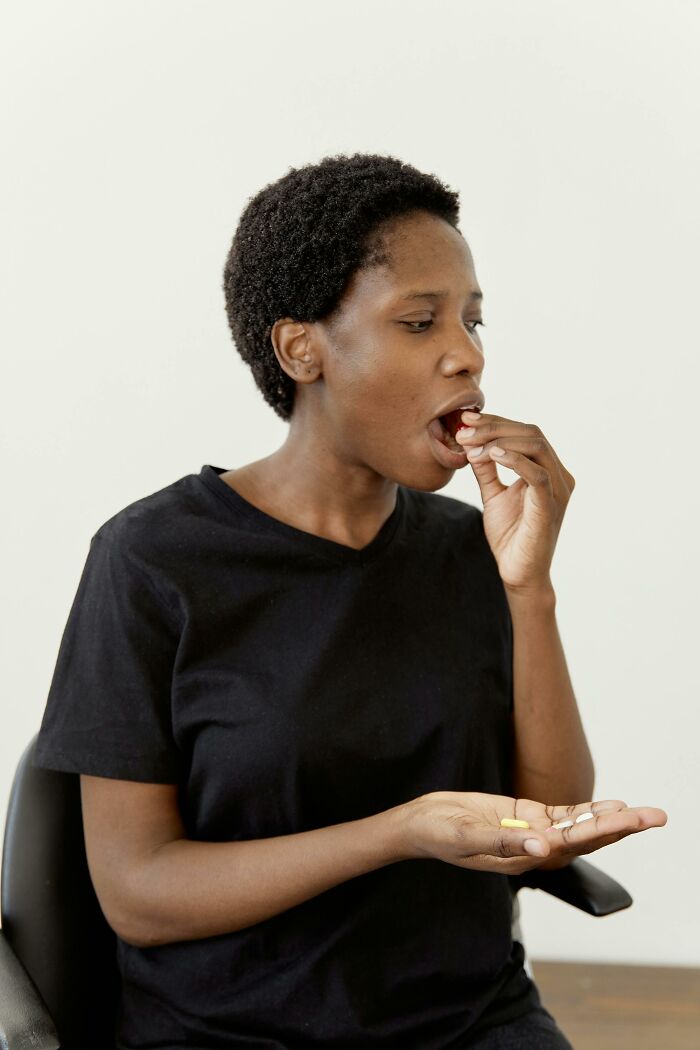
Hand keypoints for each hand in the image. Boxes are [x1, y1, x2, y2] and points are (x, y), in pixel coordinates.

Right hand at [399, 791, 667, 875]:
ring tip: (644, 813)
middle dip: (622, 826)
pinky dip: (585, 810)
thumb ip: (504, 843)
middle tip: (656, 816)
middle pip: (586, 836)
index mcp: (524, 857)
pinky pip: (561, 814)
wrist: (420, 824)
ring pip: (579, 825)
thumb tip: (544, 847)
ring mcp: (530, 830)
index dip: (604, 830)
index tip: (629, 819)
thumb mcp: (467, 837)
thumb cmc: (439, 835)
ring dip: (610, 818)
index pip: (573, 843)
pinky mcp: (523, 815)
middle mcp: (534, 847)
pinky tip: (608, 805)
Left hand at [455, 412, 574, 591]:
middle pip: (532, 433)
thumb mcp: (493, 494)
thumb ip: (486, 469)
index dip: (496, 421)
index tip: (466, 419)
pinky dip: (514, 459)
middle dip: (494, 427)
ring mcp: (558, 490)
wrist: (518, 573)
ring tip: (470, 444)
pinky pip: (537, 474)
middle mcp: (559, 475)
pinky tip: (491, 455)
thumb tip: (470, 442)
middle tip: (463, 430)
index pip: (526, 432)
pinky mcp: (550, 506)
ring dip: (499, 440)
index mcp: (548, 470)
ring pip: (536, 447)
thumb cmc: (509, 535)